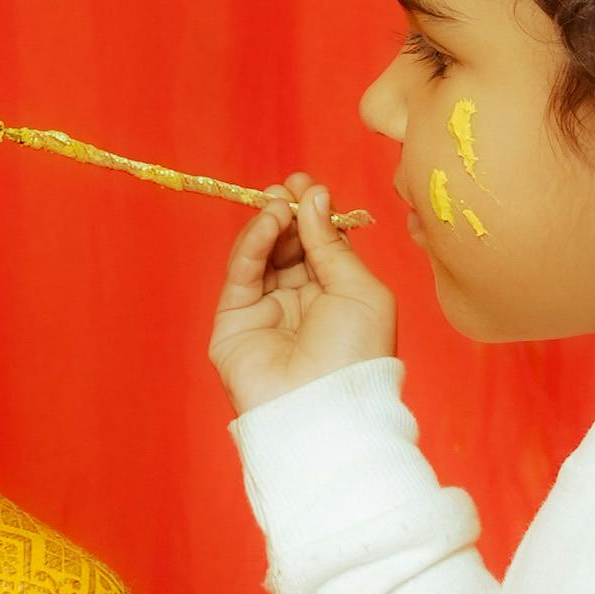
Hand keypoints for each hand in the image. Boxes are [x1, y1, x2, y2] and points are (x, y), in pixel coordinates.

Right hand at [209, 177, 395, 414]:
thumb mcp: (361, 289)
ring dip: (270, 223)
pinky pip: (241, 275)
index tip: (309, 184)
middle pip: (289, 246)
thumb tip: (313, 198)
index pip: (320, 246)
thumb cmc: (356, 355)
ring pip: (262, 256)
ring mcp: (266, 313)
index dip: (314, 214)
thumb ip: (332, 243)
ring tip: (278, 201)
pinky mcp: (234, 324)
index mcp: (338, 298)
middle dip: (289, 213)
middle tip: (289, 186)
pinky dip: (252, 244)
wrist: (324, 409)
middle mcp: (301, 304)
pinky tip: (269, 222)